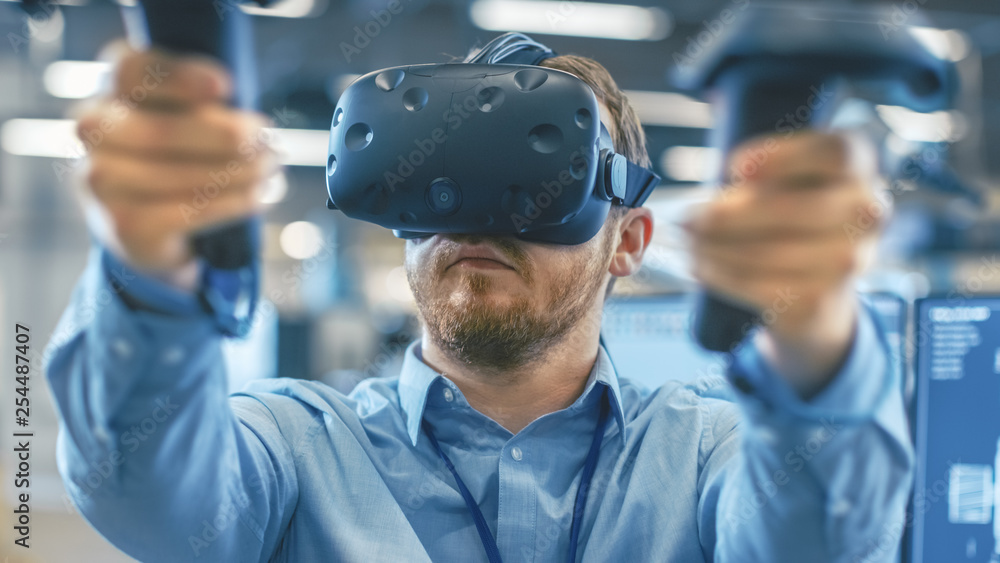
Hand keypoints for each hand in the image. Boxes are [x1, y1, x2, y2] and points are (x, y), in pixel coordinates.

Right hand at [75, 46, 277, 290]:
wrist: (148, 224)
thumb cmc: (179, 152)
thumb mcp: (191, 116)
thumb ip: (207, 106)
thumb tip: (248, 128)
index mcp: (111, 87)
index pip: (132, 70)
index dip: (180, 78)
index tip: (226, 87)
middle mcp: (94, 129)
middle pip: (159, 131)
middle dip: (225, 139)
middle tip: (270, 145)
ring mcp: (100, 179)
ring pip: (175, 175)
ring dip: (236, 173)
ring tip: (270, 172)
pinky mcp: (122, 224)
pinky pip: (185, 211)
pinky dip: (229, 203)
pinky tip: (256, 198)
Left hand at [684, 132, 884, 396]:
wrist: (817, 287)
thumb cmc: (789, 215)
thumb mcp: (780, 181)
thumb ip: (756, 178)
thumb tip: (707, 206)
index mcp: (859, 165)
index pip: (834, 153)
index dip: (782, 157)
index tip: (733, 168)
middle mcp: (867, 210)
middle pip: (796, 209)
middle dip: (730, 215)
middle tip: (689, 217)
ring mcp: (850, 259)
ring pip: (772, 253)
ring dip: (717, 248)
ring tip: (689, 242)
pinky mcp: (823, 298)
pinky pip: (762, 286)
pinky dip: (723, 275)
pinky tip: (701, 266)